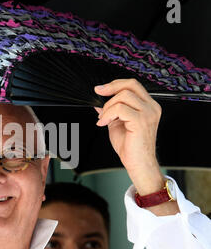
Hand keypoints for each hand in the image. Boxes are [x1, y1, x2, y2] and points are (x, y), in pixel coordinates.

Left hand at [94, 79, 163, 195]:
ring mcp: (148, 113)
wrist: (138, 164)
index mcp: (148, 106)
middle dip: (110, 88)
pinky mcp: (141, 121)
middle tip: (98, 95)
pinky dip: (108, 114)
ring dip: (108, 107)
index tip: (100, 89)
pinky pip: (120, 108)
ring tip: (103, 119)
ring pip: (123, 96)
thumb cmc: (130, 147)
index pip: (133, 85)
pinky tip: (104, 123)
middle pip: (130, 85)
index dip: (115, 84)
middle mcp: (151, 107)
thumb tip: (98, 104)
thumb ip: (111, 112)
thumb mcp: (117, 124)